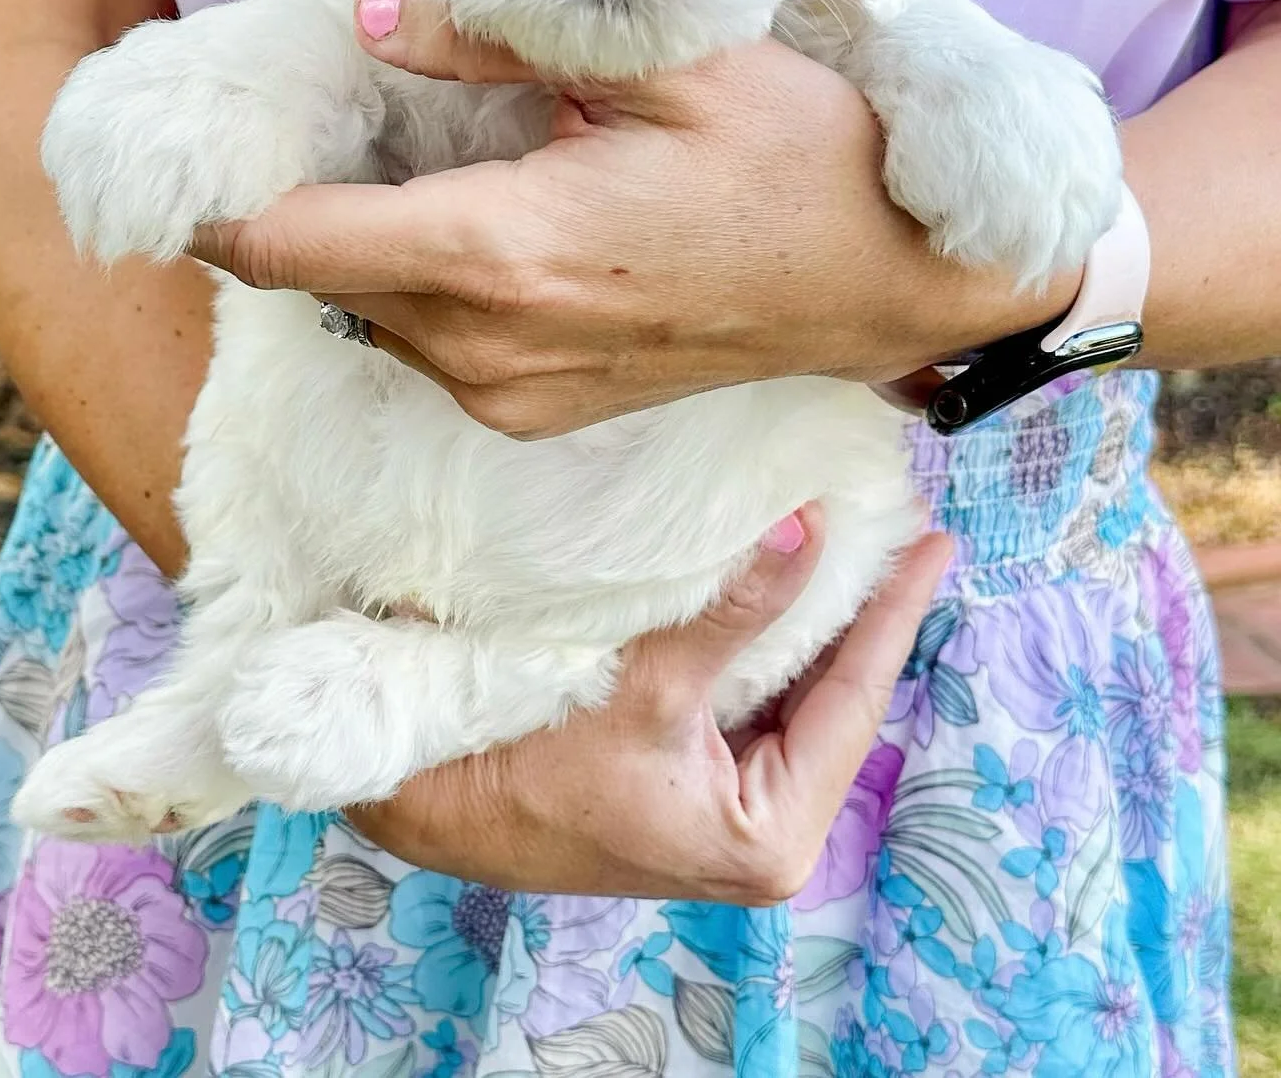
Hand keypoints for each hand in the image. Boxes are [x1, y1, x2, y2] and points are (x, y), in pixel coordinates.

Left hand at [191, 0, 1072, 436]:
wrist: (891, 282)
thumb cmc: (796, 161)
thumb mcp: (664, 66)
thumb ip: (498, 40)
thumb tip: (371, 18)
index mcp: (504, 254)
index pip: (290, 243)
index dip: (218, 198)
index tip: (191, 144)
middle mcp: (488, 348)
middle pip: (318, 274)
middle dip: (295, 197)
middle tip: (316, 102)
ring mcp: (513, 394)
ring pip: (370, 310)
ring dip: (359, 237)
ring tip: (402, 145)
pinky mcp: (538, 411)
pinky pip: (429, 342)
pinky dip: (415, 278)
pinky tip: (472, 207)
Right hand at [345, 517, 951, 898]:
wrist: (430, 800)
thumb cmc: (532, 764)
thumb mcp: (647, 684)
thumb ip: (735, 610)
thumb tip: (806, 532)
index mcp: (772, 833)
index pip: (855, 701)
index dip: (893, 614)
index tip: (932, 545)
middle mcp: (764, 831)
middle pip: (832, 701)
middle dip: (860, 614)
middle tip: (899, 529)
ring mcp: (725, 807)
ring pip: (792, 696)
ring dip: (812, 621)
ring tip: (857, 545)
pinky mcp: (690, 781)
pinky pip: (751, 699)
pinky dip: (764, 639)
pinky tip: (782, 583)